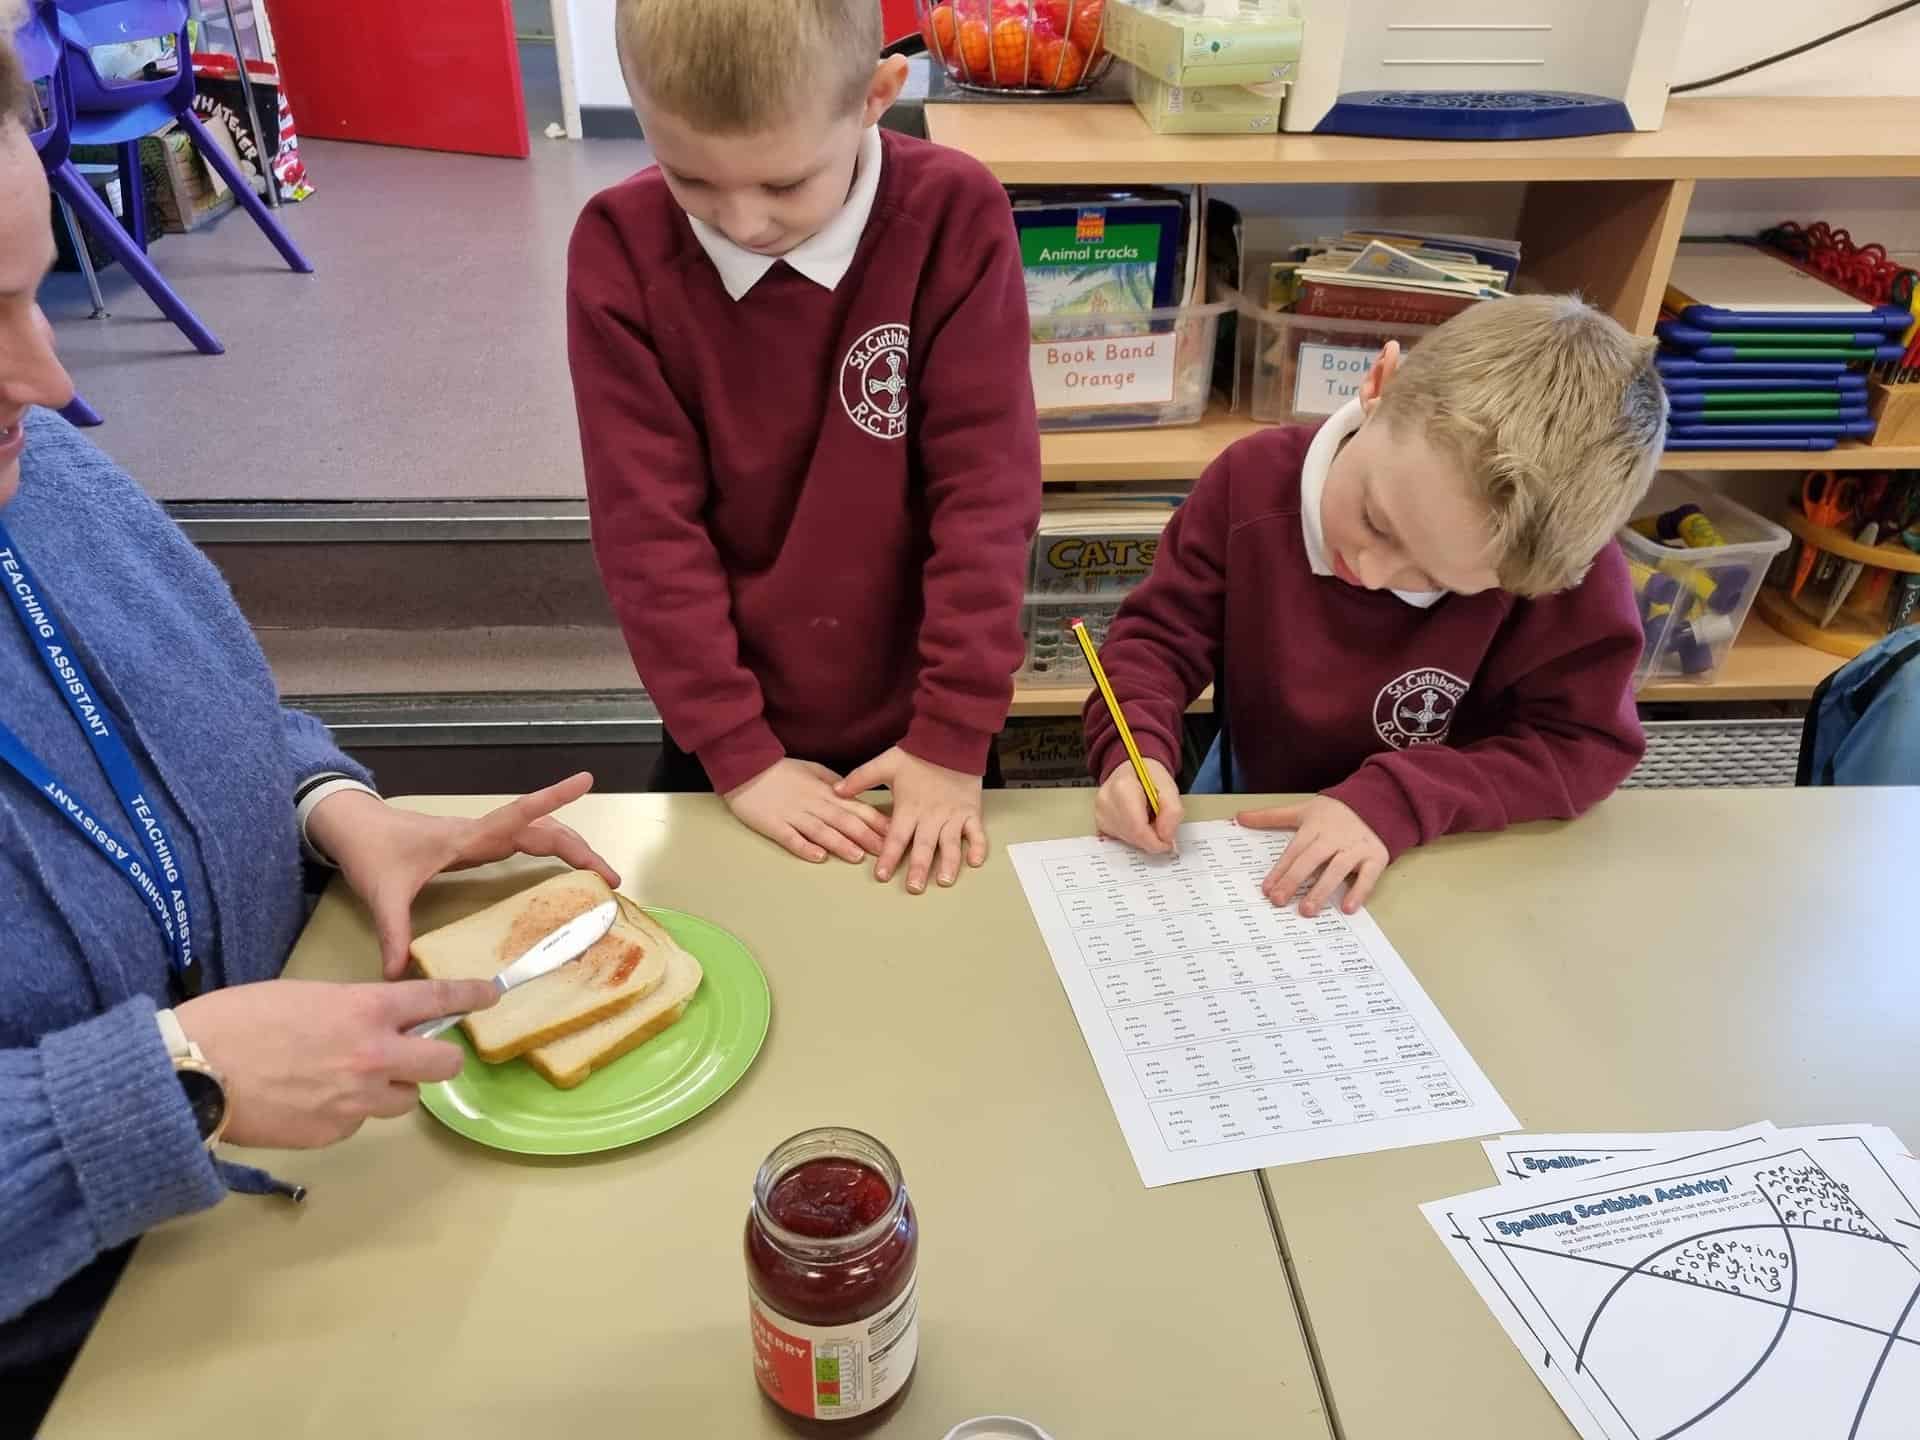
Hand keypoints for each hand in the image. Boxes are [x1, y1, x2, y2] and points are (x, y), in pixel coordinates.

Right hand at [175, 977, 500, 1147]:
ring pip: (403, 1100)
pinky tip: (309, 1101)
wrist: (192, 1074)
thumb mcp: (305, 997)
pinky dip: (346, 1113)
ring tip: (346, 1080)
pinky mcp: (334, 1132)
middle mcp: (374, 1055)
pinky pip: (359, 1122)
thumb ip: (351, 1010)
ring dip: (390, 1089)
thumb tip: (370, 1024)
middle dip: (437, 1058)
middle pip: (442, 1064)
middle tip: (419, 1055)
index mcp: (366, 1010)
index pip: (438, 998)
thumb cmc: (237, 1021)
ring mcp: (357, 1099)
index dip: (471, 995)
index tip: (491, 995)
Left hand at [310, 773, 621, 979]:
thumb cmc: (371, 852)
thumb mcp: (381, 895)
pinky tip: (566, 866)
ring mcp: (482, 837)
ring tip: (601, 876)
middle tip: (611, 879)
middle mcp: (481, 832)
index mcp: (466, 838)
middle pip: (543, 830)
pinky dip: (553, 850)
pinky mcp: (479, 844)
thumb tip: (397, 976)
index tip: (585, 780)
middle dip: (580, 849)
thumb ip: (393, 934)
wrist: (354, 827)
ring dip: (572, 848)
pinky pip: (527, 841)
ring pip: (539, 832)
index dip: (553, 798)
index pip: (518, 815)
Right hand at [725, 758, 889, 865]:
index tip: (894, 833)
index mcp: (824, 791)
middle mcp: (812, 804)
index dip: (876, 821)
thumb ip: (832, 782)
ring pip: (821, 830)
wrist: (745, 767)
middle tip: (885, 852)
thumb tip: (852, 793)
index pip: (856, 807)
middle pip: (843, 821)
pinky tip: (818, 857)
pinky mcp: (773, 824)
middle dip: (866, 836)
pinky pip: (790, 838)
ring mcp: (792, 814)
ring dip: (840, 843)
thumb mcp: (811, 769)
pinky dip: (805, 847)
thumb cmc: (779, 770)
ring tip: (857, 856)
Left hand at [835, 747, 983, 893]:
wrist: (951, 740)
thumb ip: (861, 778)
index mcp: (909, 808)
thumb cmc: (918, 754)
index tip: (881, 876)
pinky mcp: (971, 811)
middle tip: (913, 888)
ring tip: (944, 880)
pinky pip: (977, 832)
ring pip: (951, 843)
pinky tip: (976, 862)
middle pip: (924, 846)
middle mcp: (931, 816)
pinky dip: (978, 846)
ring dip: (949, 862)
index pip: (896, 837)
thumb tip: (836, 790)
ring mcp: (953, 815)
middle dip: (918, 868)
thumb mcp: (885, 763)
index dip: (888, 857)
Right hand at [1093, 758, 1181, 854]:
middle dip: (1150, 838)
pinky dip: (1132, 835)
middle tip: (1159, 824)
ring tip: (1147, 817)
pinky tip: (1136, 821)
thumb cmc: (1150, 777)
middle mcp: (1106, 800)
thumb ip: (1172, 812)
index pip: (1137, 828)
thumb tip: (1165, 837)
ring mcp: (1100, 812)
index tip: (1167, 844)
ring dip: (1142, 836)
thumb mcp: (1170, 788)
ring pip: (1126, 839)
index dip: (1155, 842)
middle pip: (1132, 836)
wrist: (1132, 770)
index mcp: (1124, 788)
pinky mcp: (1099, 821)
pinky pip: (1120, 838)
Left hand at [1238, 796, 1387, 915]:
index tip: (1267, 889)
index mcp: (1315, 826)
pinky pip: (1368, 876)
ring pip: (1337, 869)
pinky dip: (1359, 892)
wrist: (1376, 802)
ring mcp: (1355, 848)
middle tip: (1279, 901)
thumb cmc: (1334, 812)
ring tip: (1307, 910)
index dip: (1280, 870)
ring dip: (1322, 890)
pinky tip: (1348, 908)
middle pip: (1311, 860)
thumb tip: (1238, 817)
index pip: (1294, 851)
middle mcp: (1334, 837)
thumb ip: (1271, 816)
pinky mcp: (1376, 857)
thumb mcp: (1302, 810)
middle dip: (1293, 880)